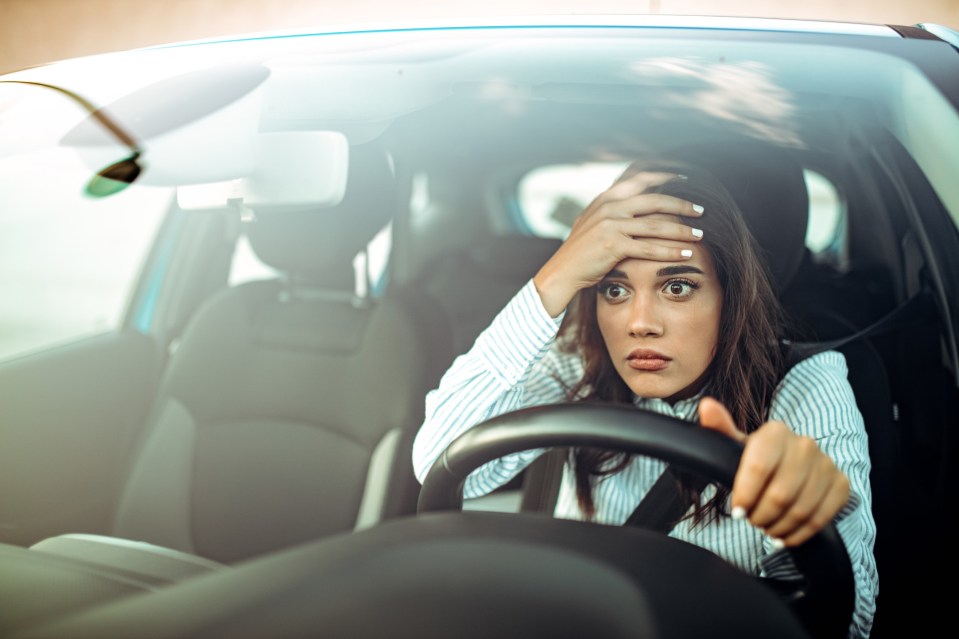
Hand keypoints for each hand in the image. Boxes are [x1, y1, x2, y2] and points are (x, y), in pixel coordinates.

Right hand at [532, 171, 704, 316]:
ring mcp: (610, 225)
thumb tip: (631, 202)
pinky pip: (649, 247)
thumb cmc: (579, 252)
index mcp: (605, 198)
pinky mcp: (613, 245)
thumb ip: (610, 211)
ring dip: (681, 230)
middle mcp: (609, 207)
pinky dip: (670, 251)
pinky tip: (685, 254)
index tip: (686, 182)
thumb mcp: (591, 222)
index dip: (665, 179)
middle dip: (681, 205)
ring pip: (656, 225)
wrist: (561, 272)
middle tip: (700, 211)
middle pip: (654, 201)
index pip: (641, 181)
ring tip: (699, 235)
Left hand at [698, 396, 850, 546]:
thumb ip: (720, 428)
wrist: (792, 466)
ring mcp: (826, 465)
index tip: (737, 511)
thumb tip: (706, 405)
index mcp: (776, 432)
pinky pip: (820, 519)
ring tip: (766, 527)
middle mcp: (805, 445)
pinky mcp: (841, 485)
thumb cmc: (759, 458)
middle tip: (752, 520)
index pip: (759, 468)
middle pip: (780, 495)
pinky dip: (799, 533)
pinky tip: (785, 535)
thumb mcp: (736, 445)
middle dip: (761, 515)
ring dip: (778, 527)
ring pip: (800, 510)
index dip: (746, 494)